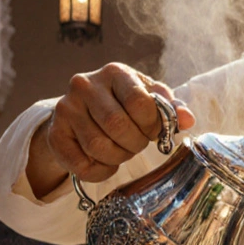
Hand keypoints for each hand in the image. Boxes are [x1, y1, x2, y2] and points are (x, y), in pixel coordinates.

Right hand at [26, 63, 196, 195]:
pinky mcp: (55, 133)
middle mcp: (85, 84)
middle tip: (137, 144)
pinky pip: (82, 165)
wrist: (82, 112)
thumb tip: (188, 119)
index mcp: (115, 72)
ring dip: (118, 158)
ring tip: (121, 151)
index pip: (139, 102)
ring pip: (98, 146)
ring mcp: (66, 108)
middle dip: (135, 143)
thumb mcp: (149, 99)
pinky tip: (105, 163)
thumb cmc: (123, 105)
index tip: (153, 132)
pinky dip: (100, 172)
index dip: (152, 125)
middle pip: (117, 125)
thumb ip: (170, 108)